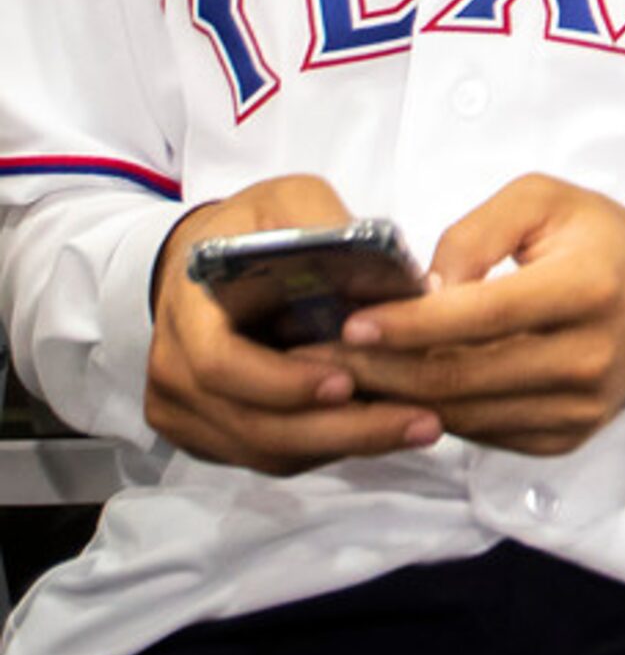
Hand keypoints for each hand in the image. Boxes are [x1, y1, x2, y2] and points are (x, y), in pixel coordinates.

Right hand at [146, 175, 440, 472]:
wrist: (203, 262)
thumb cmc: (250, 228)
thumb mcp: (286, 199)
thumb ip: (323, 222)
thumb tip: (387, 269)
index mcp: (186, 311)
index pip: (221, 365)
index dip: (282, 383)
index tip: (347, 383)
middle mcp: (175, 371)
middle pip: (254, 424)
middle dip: (340, 429)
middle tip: (420, 421)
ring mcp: (187, 410)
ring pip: (268, 450)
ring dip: (347, 444)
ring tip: (419, 425)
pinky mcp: (210, 434)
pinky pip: (271, 455)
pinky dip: (328, 447)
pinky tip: (383, 428)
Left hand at [334, 174, 624, 456]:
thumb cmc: (598, 237)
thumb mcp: (541, 200)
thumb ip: (474, 234)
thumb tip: (420, 292)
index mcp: (587, 289)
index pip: (481, 316)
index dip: (409, 325)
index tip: (349, 324)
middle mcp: (589, 357)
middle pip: (462, 377)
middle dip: (381, 371)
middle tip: (319, 360)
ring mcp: (581, 407)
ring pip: (465, 414)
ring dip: (397, 399)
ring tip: (342, 379)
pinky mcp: (568, 436)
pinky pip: (484, 434)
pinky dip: (437, 414)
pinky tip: (400, 393)